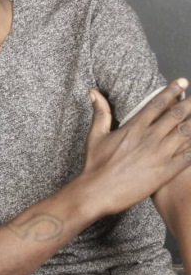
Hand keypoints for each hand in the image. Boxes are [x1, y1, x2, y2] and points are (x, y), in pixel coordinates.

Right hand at [82, 79, 190, 215]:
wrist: (97, 192)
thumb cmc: (95, 164)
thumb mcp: (95, 135)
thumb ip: (100, 112)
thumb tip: (93, 92)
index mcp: (134, 127)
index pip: (158, 103)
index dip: (172, 91)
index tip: (183, 82)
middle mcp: (149, 138)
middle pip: (176, 115)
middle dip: (190, 103)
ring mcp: (159, 155)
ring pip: (185, 134)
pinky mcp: (164, 173)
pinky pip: (186, 158)